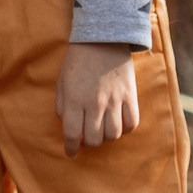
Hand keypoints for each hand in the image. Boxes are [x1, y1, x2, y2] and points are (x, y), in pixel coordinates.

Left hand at [55, 41, 140, 158]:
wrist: (103, 39)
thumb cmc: (78, 62)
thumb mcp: (61, 82)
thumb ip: (62, 107)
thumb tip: (68, 128)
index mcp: (73, 99)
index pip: (71, 133)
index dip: (70, 148)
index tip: (71, 153)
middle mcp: (94, 103)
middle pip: (93, 139)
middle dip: (88, 143)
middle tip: (87, 137)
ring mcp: (114, 100)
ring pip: (112, 135)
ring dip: (105, 138)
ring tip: (101, 130)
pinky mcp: (130, 96)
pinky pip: (131, 123)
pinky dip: (124, 129)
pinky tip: (118, 124)